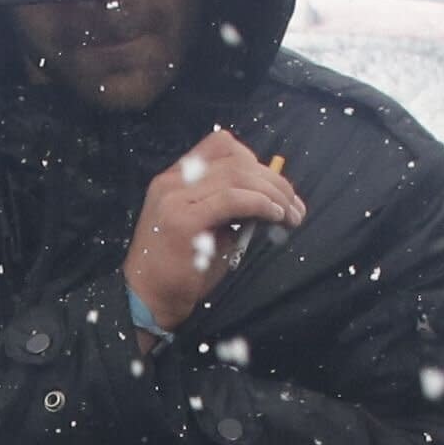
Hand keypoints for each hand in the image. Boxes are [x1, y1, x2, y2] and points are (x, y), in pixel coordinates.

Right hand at [120, 129, 306, 336]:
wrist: (148, 300)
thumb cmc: (181, 270)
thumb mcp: (207, 228)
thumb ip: (230, 207)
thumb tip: (272, 197)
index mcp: (175, 178)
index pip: (220, 145)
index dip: (255, 160)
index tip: (275, 187)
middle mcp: (171, 181)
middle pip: (236, 160)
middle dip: (274, 180)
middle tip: (295, 205)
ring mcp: (174, 198)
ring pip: (237, 176)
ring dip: (274, 193)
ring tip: (291, 215)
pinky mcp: (183, 220)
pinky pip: (232, 199)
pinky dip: (260, 204)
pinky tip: (275, 216)